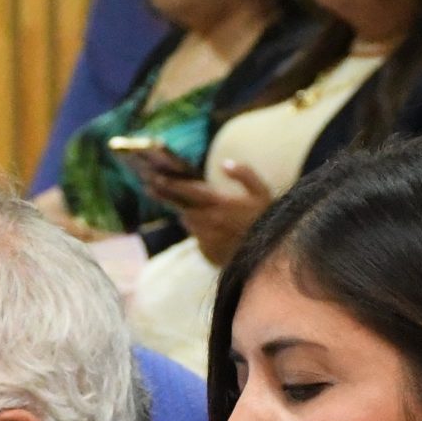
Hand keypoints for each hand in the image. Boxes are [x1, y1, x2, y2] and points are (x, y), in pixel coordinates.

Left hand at [143, 160, 272, 266]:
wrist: (271, 256)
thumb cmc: (268, 219)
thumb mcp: (263, 191)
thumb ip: (245, 174)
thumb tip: (225, 164)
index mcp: (220, 202)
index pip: (188, 191)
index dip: (170, 184)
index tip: (154, 177)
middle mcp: (210, 221)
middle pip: (181, 207)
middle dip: (165, 196)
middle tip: (150, 188)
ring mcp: (208, 238)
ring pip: (188, 222)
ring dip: (184, 212)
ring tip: (175, 202)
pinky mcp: (209, 252)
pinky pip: (198, 237)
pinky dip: (198, 229)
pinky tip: (202, 224)